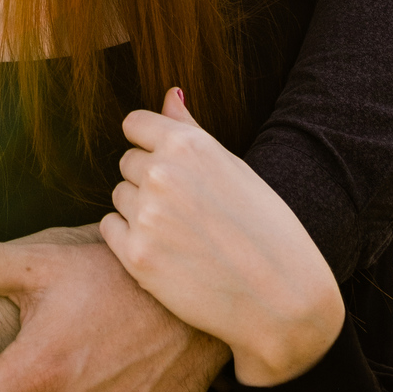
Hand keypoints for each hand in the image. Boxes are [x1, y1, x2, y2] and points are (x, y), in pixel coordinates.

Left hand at [100, 88, 345, 386]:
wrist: (283, 299)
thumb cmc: (266, 228)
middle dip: (148, 181)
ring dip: (139, 210)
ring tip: (182, 233)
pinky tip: (166, 251)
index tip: (169, 167)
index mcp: (189, 145)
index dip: (150, 145)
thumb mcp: (235, 167)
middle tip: (187, 210)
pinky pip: (110, 229)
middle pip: (127, 163)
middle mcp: (162, 173)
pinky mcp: (135, 256)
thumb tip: (168, 92)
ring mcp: (146, 215)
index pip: (134, 124)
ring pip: (119, 197)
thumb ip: (190, 130)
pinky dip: (129, 239)